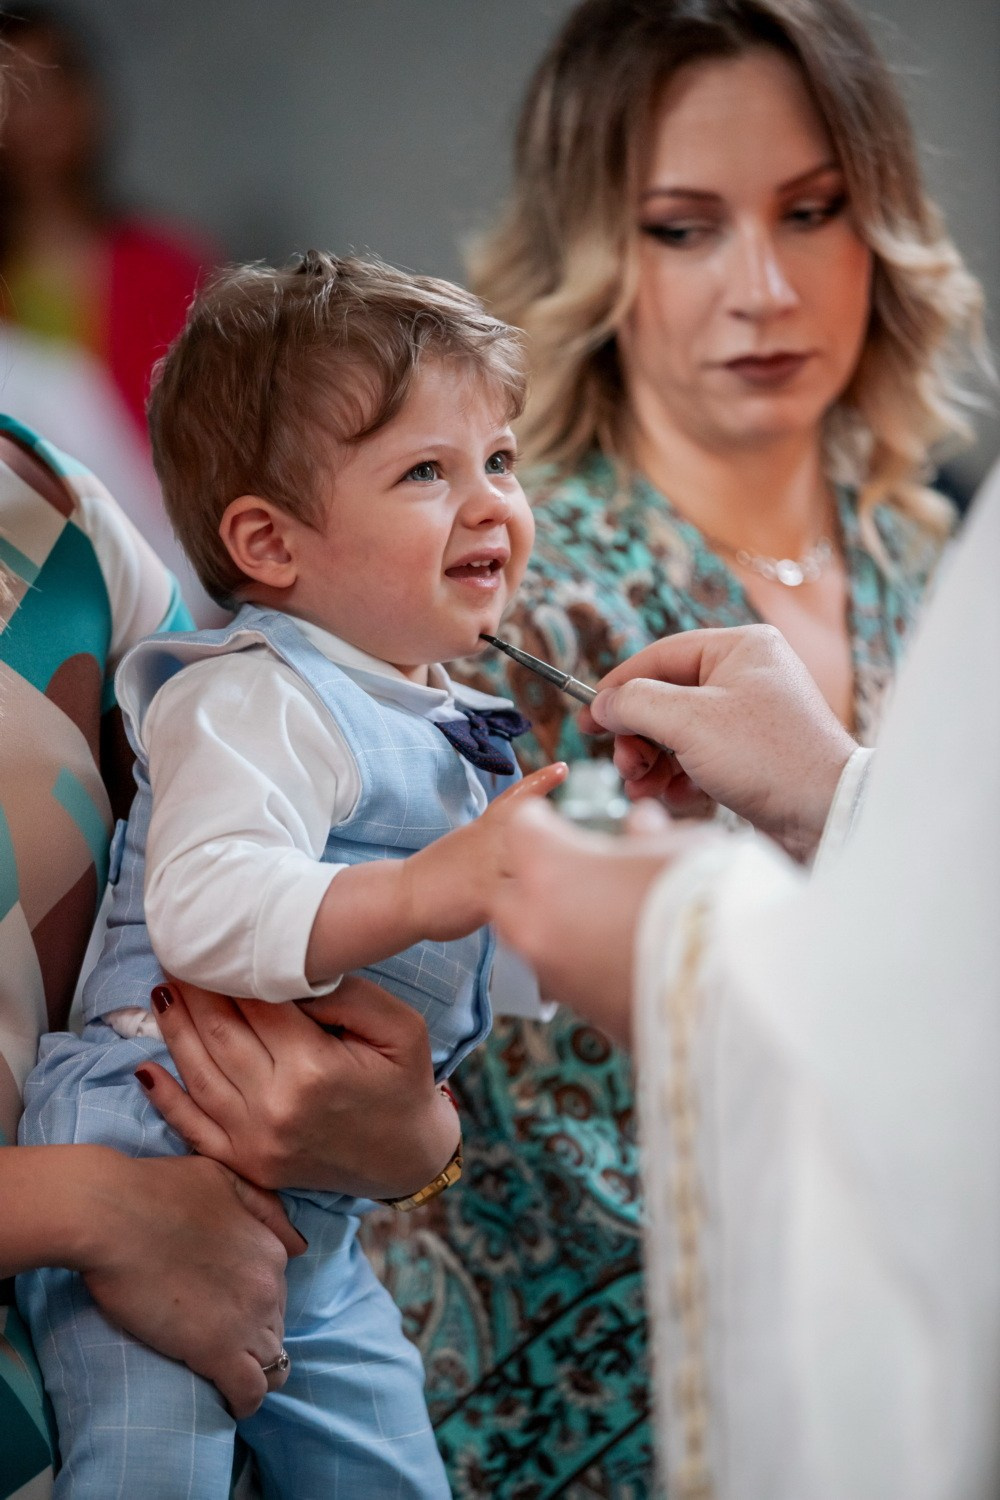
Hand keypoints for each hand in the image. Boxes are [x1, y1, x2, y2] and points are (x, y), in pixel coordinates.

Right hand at [76, 1149, 302, 1418]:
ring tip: (230, 1377)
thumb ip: (264, 1207)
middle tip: (222, 1342)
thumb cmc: (156, 1190)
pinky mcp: (217, 1352)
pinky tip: (228, 1402)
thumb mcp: (224, 1178)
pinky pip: (249, 1391)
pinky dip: (244, 1401)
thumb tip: (298, 1244)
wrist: (112, 1213)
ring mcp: (247, 1320)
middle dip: (257, 1338)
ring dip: (256, 1373)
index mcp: (269, 1248)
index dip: (255, 1304)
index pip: (278, 1291)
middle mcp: (268, 1285)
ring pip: (273, 1364)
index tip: (230, 1310)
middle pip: (277, 1327)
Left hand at [136, 976, 459, 1199]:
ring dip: (174, 1030)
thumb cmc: (404, 1082)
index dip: (230, 971)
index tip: (212, 942)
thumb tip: (292, 974)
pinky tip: (145, 1070)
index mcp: (313, 1068)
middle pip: (219, 1034)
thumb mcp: (400, 1027)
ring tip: (160, 992)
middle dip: (193, 991)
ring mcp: (256, 1142)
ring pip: (200, 1075)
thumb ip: (348, 995)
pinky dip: (166, 1100)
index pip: (256, 1005)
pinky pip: (195, 1130)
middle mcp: (276, 1107)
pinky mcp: (248, 1165)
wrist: (407, 1158)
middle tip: (175, 953)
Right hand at [403, 761, 567, 940]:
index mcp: (483, 829)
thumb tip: (522, 849)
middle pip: (531, 832)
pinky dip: (535, 908)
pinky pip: (519, 900)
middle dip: (560, 840)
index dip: (540, 783)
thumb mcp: (466, 846)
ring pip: (530, 864)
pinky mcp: (483, 896)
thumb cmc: (436, 876)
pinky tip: (549, 919)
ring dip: (552, 875)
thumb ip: (496, 844)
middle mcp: (488, 843)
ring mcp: (487, 868)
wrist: (403, 895)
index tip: (564, 768)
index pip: (514, 799)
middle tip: (587, 841)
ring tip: (576, 884)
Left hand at [491, 798, 708, 1046]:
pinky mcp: (576, 1007)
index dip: (543, 823)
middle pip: (507, 889)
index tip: (561, 824)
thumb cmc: (702, 900)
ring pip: (527, 937)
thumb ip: (648, 834)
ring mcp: (551, 969)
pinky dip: (576, 960)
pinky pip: (560, 974)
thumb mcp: (679, 847)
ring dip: (551, 922)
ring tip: (600, 914)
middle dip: (533, 878)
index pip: (521, 829)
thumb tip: (642, 823)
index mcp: (550, 866)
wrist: (728, 986)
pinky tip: (616, 952)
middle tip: (576, 871)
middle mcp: (535, 919)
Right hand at [579, 625, 856, 858]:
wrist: (827, 815)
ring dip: (652, 762)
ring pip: (678, 732)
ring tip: (642, 787)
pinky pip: (699, 757)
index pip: (659, 657)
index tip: (586, 720)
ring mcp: (751, 716)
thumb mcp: (689, 721)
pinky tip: (675, 797)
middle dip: (638, 737)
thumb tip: (602, 704)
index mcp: (740, 647)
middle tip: (624, 766)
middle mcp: (748, 675)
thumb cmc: (767, 757)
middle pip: (665, 697)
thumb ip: (635, 704)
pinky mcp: (752, 754)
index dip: (617, 689)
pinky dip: (679, 777)